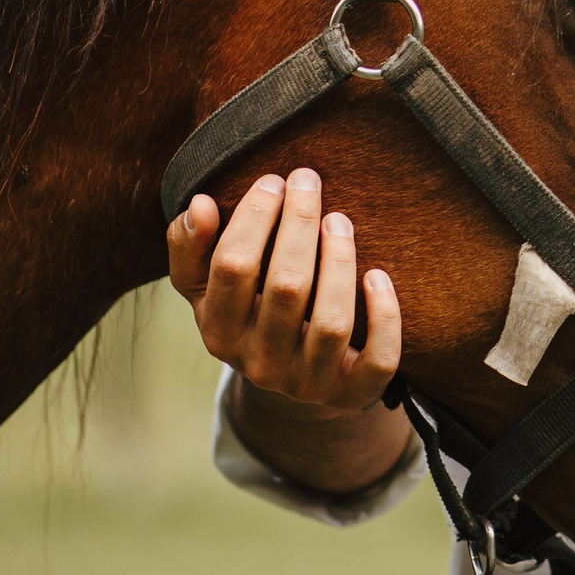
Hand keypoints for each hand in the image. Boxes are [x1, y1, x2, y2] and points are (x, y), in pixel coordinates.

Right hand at [167, 167, 401, 415]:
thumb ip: (190, 245)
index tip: (273, 180)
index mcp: (218, 332)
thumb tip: (198, 204)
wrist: (288, 374)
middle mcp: (259, 364)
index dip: (254, 217)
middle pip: (287, 287)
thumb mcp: (205, 284)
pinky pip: (377, 361)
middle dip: (300, 224)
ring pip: (332, 322)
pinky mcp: (350, 393)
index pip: (232, 267)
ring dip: (340, 262)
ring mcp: (307, 382)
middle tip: (308, 181)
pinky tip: (379, 275)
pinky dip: (384, 318)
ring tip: (340, 220)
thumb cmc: (246, 310)